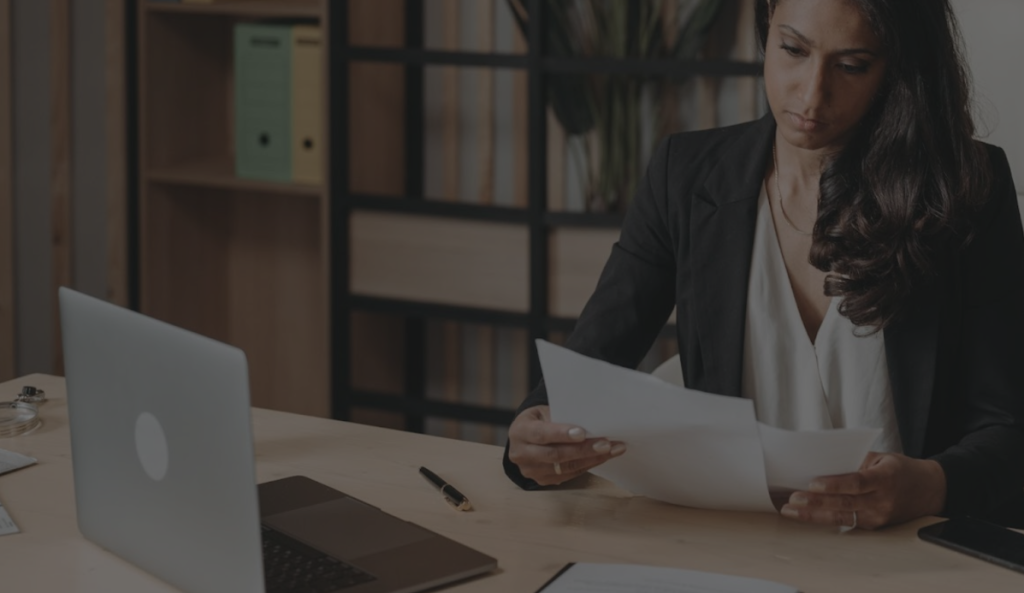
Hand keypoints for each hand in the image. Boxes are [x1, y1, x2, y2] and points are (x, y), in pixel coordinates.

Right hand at [508, 405, 626, 485]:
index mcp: (520, 431)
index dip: (562, 434)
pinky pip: (569, 474)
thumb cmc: (540, 420)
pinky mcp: (542, 480)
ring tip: (612, 450)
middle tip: (606, 444)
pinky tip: (602, 457)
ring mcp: (531, 470)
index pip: (541, 434)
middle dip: (584, 449)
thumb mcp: (544, 412)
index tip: (583, 433)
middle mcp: (521, 453)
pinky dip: (588, 465)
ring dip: (592, 459)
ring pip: (565, 467)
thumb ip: (561, 417)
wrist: (526, 437)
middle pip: (556, 454)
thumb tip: (592, 422)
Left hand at [780, 452, 946, 529]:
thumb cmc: (900, 470)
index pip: (856, 483)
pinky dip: (825, 518)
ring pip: (842, 517)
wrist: (930, 490)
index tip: (812, 483)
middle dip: (815, 502)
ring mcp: (878, 516)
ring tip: (791, 511)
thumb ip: (855, 461)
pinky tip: (806, 515)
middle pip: (845, 503)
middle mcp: (882, 501)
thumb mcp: (881, 457)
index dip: (834, 484)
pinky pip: (846, 522)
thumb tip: (823, 463)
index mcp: (885, 478)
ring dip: (814, 515)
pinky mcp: (874, 526)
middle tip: (793, 499)